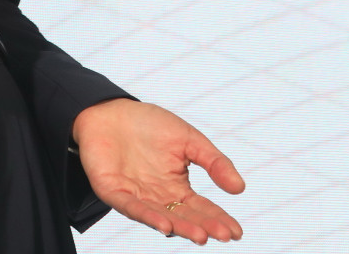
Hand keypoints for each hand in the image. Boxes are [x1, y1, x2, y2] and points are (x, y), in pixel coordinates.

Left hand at [72, 99, 245, 243]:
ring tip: (201, 236)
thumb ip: (213, 162)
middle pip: (184, 216)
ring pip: (161, 217)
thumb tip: (240, 188)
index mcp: (176, 186)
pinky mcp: (113, 191)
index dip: (218, 219)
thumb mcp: (188, 139)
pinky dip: (148, 217)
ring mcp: (136, 196)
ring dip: (181, 228)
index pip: (201, 208)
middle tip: (223, 235)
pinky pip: (132, 207)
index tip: (236, 232)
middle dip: (204, 226)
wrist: (109, 110)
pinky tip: (165, 226)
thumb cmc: (149, 124)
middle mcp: (158, 197)